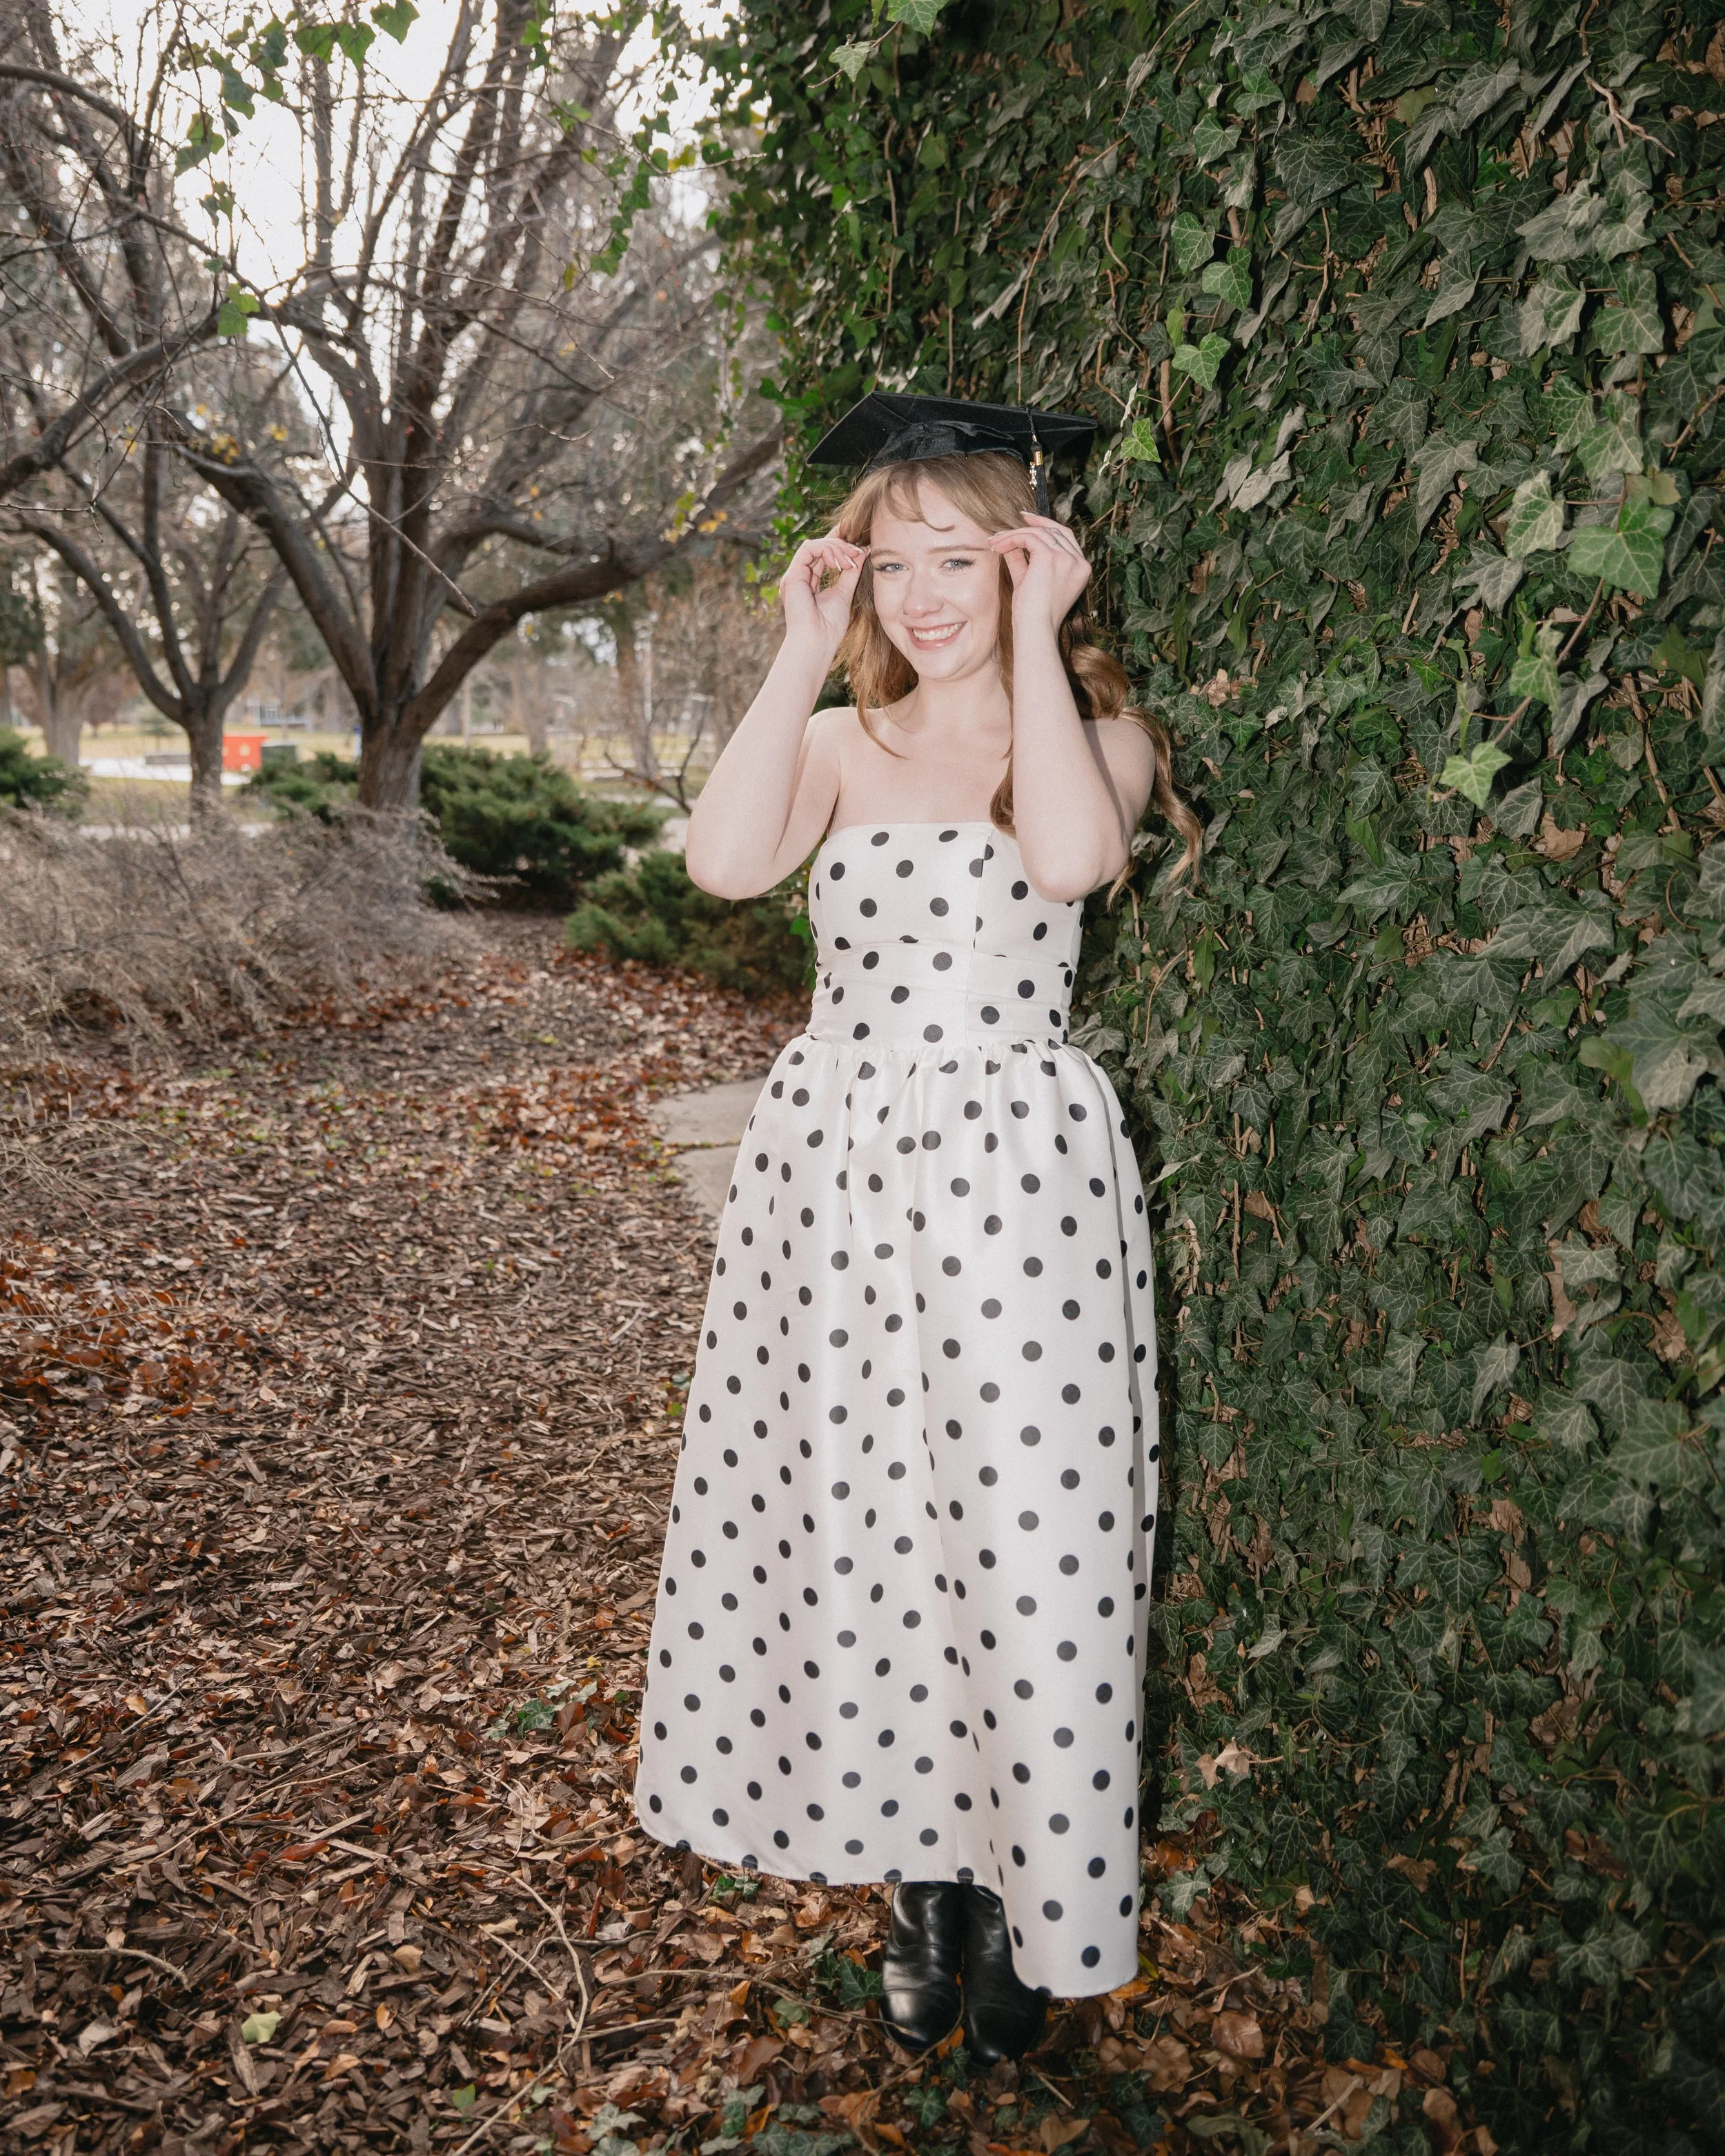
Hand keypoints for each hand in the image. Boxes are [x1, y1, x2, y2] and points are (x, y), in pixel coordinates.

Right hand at [779, 530, 867, 667]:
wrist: (817, 644)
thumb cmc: (829, 628)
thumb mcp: (845, 593)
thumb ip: (851, 572)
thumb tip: (863, 551)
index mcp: (808, 582)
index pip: (822, 554)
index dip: (837, 542)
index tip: (856, 536)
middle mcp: (799, 577)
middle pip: (818, 547)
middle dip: (840, 544)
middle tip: (859, 551)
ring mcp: (794, 576)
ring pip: (813, 545)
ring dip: (836, 548)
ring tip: (851, 560)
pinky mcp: (792, 576)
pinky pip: (808, 550)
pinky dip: (826, 551)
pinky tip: (840, 563)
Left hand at [989, 512, 1090, 639]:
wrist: (1035, 630)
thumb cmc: (1033, 615)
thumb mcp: (1030, 582)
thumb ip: (1023, 561)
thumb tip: (1011, 544)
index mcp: (1081, 569)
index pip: (1066, 538)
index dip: (1047, 526)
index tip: (1027, 521)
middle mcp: (1078, 562)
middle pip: (1055, 530)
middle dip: (1031, 525)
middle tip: (1010, 524)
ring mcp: (1067, 559)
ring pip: (1039, 533)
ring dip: (1014, 534)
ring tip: (995, 542)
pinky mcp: (1051, 557)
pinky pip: (1028, 538)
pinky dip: (1012, 539)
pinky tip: (998, 547)